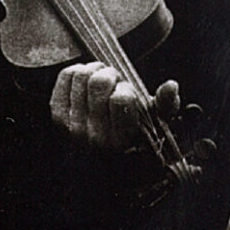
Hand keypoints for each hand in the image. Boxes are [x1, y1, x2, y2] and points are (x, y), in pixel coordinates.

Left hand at [49, 62, 180, 152]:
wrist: (101, 158)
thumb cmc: (132, 136)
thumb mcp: (156, 123)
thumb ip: (166, 105)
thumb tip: (171, 85)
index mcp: (122, 141)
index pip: (121, 99)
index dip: (126, 89)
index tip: (128, 95)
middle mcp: (95, 138)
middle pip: (99, 82)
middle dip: (111, 75)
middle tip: (114, 83)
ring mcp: (73, 127)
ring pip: (82, 75)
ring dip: (95, 71)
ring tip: (101, 82)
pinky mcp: (58, 116)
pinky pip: (66, 76)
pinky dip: (77, 72)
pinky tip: (85, 83)